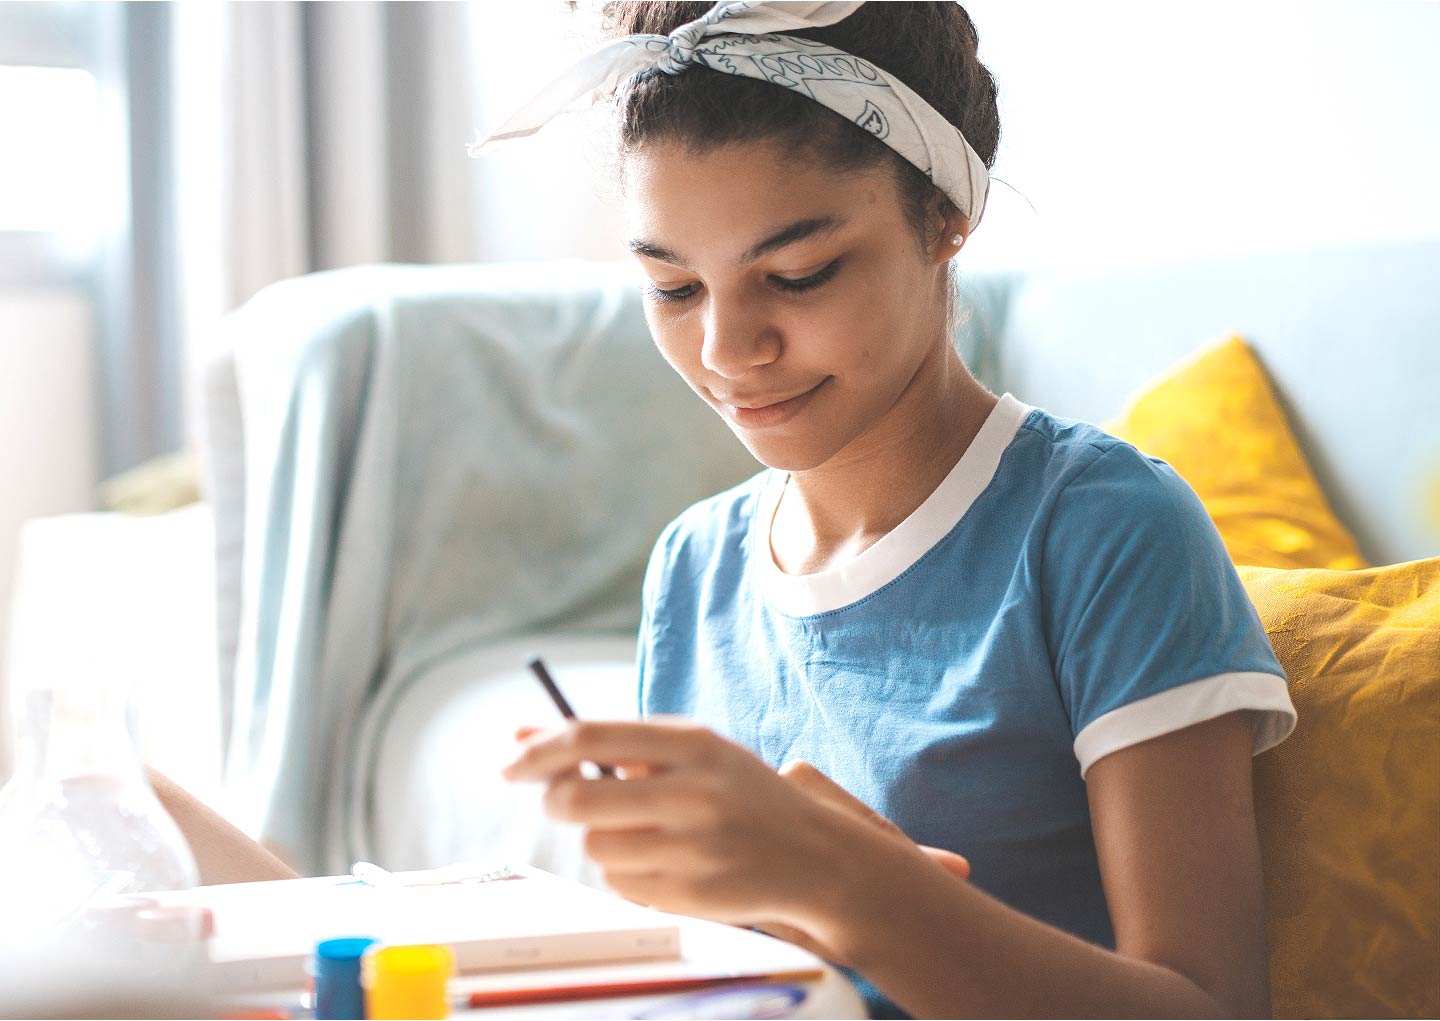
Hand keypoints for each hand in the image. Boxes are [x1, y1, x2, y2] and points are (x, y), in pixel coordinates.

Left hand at [503, 720, 968, 964]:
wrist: (814, 855)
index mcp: (694, 743)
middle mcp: (694, 793)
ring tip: (647, 831)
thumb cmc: (737, 793)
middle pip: (578, 799)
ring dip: (602, 838)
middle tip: (563, 801)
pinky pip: (620, 884)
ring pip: (595, 846)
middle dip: (556, 800)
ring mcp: (694, 848)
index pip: (591, 737)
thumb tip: (517, 738)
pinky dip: (627, 873)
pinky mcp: (691, 894)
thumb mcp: (690, 751)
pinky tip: (667, 862)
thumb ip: (612, 743)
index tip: (508, 763)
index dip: (538, 750)